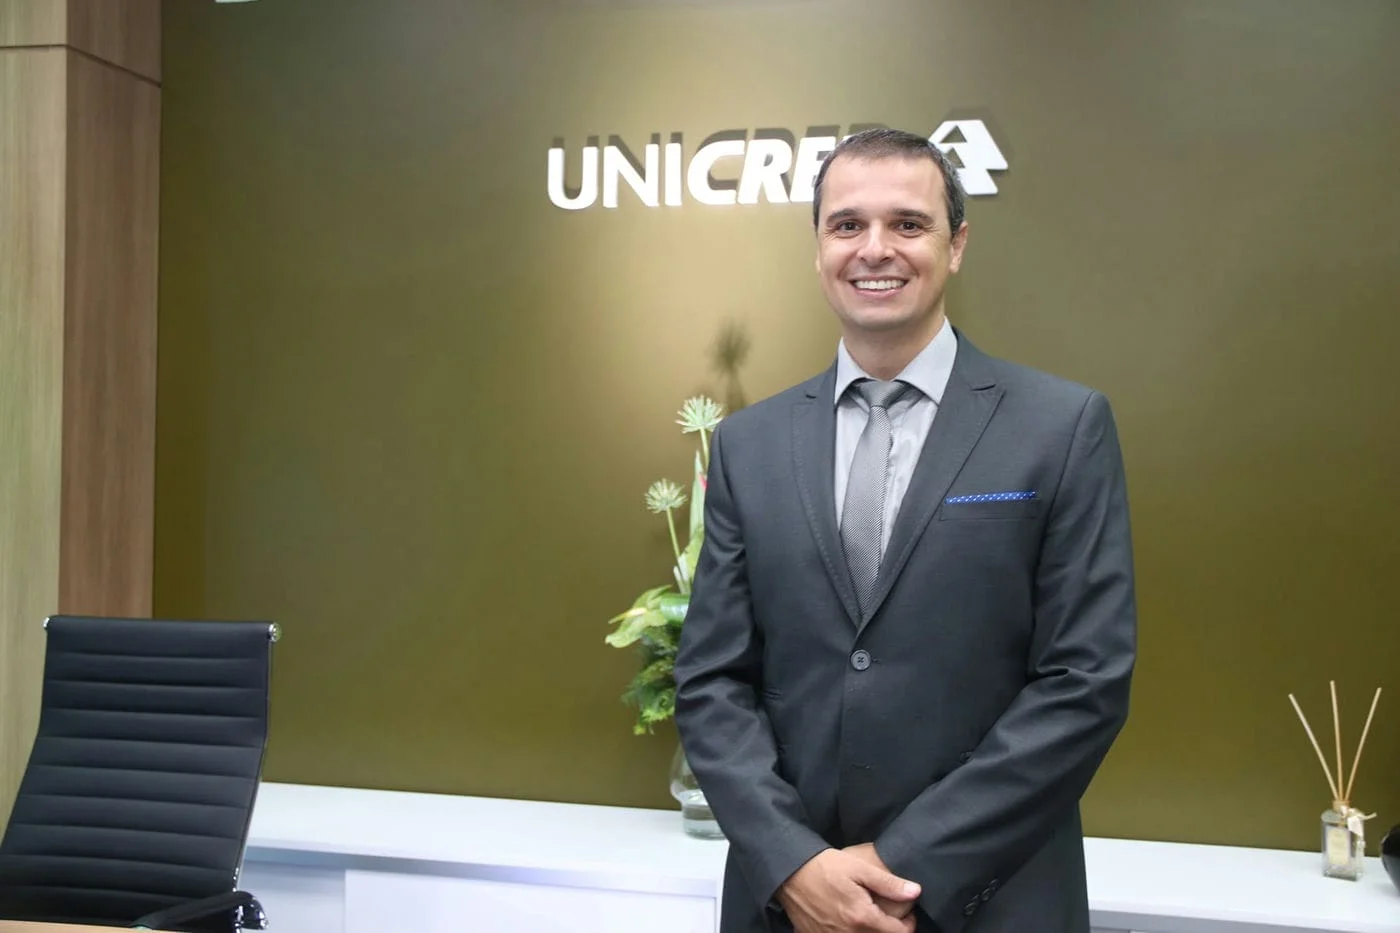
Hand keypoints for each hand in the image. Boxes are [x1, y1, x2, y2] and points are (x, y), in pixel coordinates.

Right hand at [777, 847, 920, 932]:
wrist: (789, 873)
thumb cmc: (825, 867)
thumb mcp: (859, 868)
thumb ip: (888, 883)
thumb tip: (915, 892)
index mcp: (862, 918)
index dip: (908, 924)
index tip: (906, 914)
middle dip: (890, 930)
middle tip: (890, 916)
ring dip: (871, 932)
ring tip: (869, 917)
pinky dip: (850, 932)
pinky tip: (847, 921)